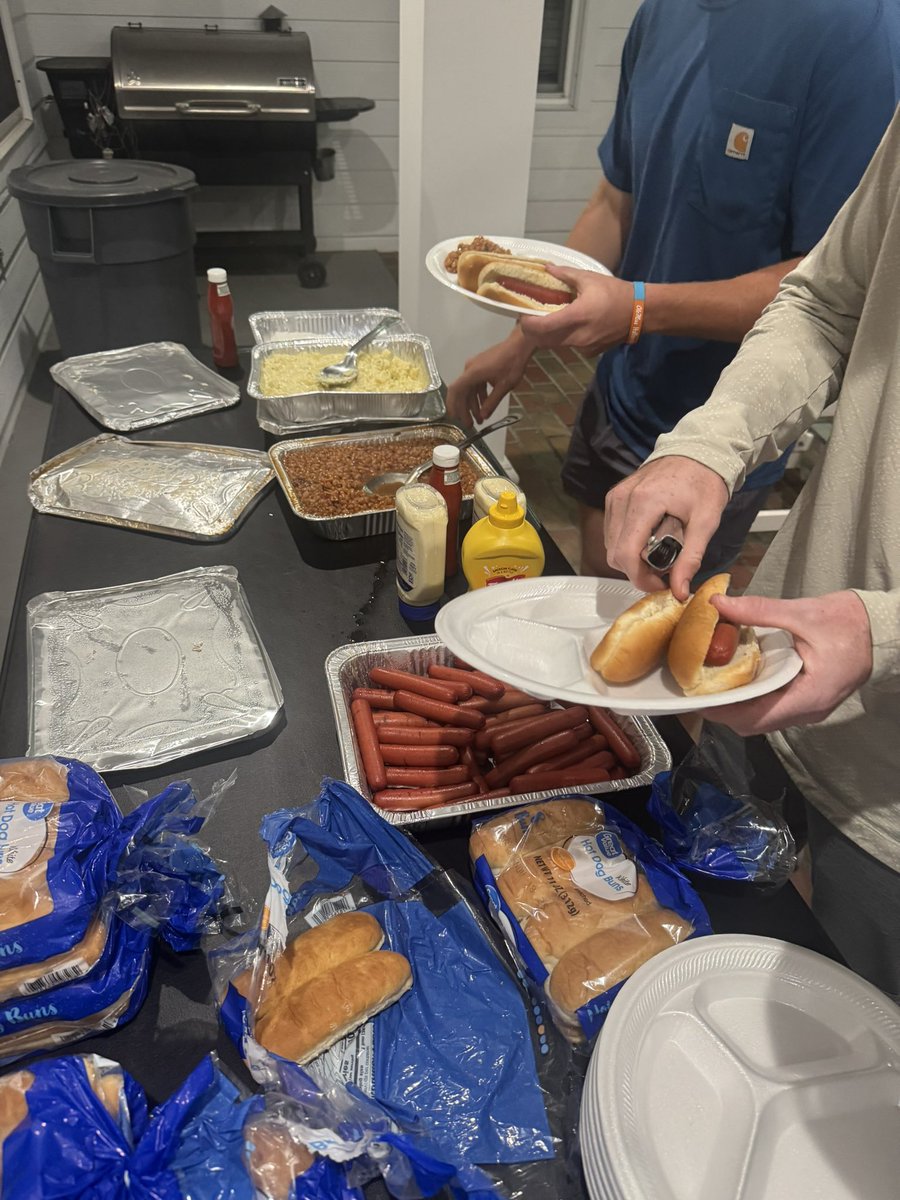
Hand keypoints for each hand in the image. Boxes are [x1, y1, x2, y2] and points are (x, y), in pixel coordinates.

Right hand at [445, 331, 533, 427]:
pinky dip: (478, 396)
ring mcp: (474, 367)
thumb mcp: (504, 386)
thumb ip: (492, 402)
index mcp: (473, 373)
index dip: (453, 405)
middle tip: (470, 424)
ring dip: (473, 404)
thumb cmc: (513, 363)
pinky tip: (484, 406)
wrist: (520, 345)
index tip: (455, 418)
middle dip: (465, 409)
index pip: (456, 390)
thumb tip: (483, 416)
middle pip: (461, 392)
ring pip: (469, 389)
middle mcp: (469, 369)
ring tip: (479, 419)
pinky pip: (475, 384)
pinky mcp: (480, 367)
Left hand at [518, 266, 633, 354]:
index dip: (527, 323)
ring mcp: (584, 347)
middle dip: (533, 331)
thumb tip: (547, 267)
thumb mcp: (589, 279)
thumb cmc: (616, 292)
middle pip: (543, 341)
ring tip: (548, 319)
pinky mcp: (590, 352)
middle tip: (532, 317)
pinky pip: (569, 347)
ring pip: (555, 345)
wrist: (641, 313)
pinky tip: (568, 325)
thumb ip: (565, 275)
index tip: (523, 314)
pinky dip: (563, 338)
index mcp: (576, 316)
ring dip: (547, 335)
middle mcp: (577, 337)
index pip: (541, 327)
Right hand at [604, 457, 728, 597]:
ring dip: (630, 558)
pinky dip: (626, 544)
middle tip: (662, 571)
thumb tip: (679, 592)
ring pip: (611, 545)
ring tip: (657, 554)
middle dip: (636, 570)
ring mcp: (615, 496)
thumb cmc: (704, 483)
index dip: (640, 578)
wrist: (698, 451)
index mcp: (644, 503)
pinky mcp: (614, 496)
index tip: (660, 585)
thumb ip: (691, 559)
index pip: (626, 554)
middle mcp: (623, 499)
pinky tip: (647, 541)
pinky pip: (611, 531)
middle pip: (615, 553)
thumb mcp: (706, 522)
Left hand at [701, 591, 872, 733]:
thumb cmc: (848, 623)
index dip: (722, 711)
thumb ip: (758, 611)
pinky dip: (751, 697)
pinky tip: (736, 678)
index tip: (697, 696)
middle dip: (723, 709)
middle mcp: (808, 711)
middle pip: (754, 723)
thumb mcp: (801, 613)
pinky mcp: (806, 700)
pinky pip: (772, 707)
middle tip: (699, 686)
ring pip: (762, 718)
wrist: (878, 628)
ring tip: (711, 681)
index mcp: (810, 696)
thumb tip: (719, 604)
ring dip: (736, 704)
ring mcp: (809, 709)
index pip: (755, 717)